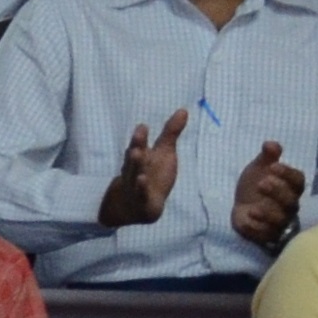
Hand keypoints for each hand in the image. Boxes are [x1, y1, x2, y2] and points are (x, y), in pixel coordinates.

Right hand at [101, 110, 187, 227]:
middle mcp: (135, 170)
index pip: (138, 146)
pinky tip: (142, 180)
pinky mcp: (141, 201)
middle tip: (138, 133)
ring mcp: (135, 185)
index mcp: (140, 158)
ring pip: (134, 173)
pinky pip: (140, 194)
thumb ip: (170, 133)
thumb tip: (184, 109)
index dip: (140, 137)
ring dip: (135, 164)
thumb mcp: (163, 153)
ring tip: (136, 153)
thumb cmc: (152, 175)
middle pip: (135, 156)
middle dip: (137, 145)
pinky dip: (140, 188)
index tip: (143, 126)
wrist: (136, 207)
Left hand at [230, 137, 306, 247]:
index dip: (288, 174)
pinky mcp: (266, 235)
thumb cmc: (255, 186)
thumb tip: (270, 144)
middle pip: (291, 201)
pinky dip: (256, 228)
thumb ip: (267, 157)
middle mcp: (289, 206)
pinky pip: (265, 235)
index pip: (298, 181)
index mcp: (291, 188)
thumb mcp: (258, 169)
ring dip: (268, 214)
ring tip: (254, 207)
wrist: (240, 206)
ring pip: (281, 220)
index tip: (273, 166)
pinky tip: (246, 220)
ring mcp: (278, 222)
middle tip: (262, 183)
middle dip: (278, 192)